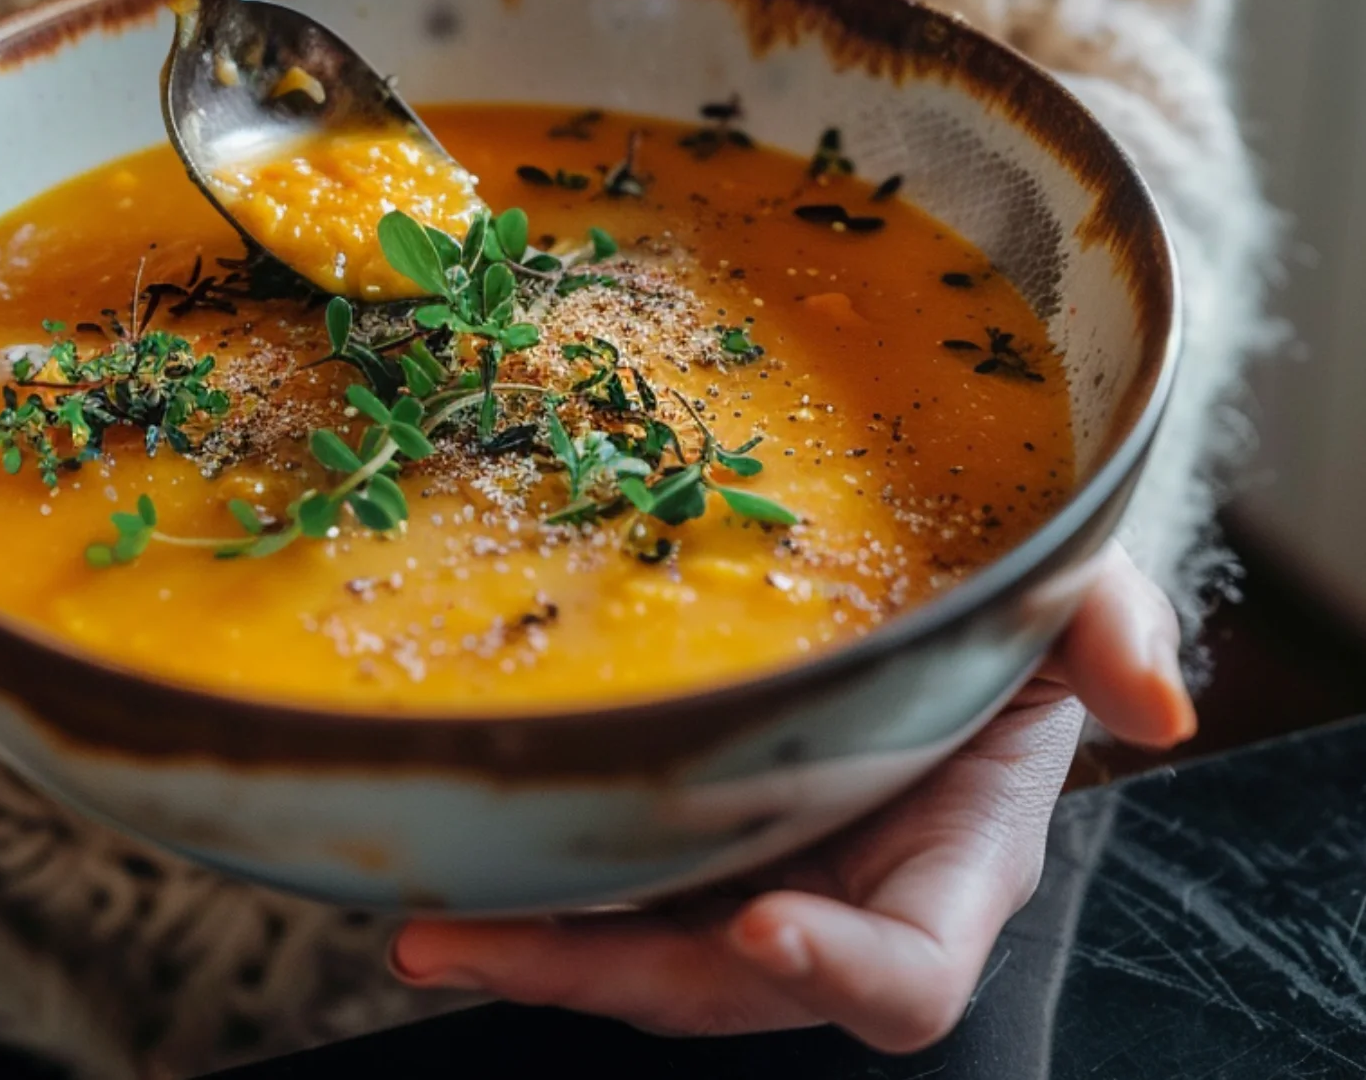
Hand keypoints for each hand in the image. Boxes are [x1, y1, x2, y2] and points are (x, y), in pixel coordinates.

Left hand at [391, 543, 1195, 1053]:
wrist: (912, 600)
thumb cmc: (997, 621)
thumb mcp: (1062, 605)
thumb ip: (1111, 634)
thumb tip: (1159, 706)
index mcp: (946, 867)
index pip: (907, 974)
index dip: (840, 972)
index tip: (762, 925)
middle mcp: (833, 901)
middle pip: (720, 986)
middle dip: (601, 973)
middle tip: (471, 938)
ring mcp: (743, 879)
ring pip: (636, 953)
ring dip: (531, 946)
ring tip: (427, 920)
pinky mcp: (672, 842)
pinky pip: (597, 890)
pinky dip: (523, 883)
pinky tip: (439, 852)